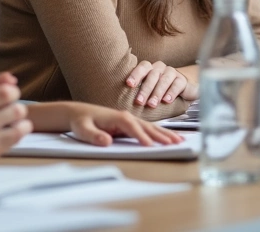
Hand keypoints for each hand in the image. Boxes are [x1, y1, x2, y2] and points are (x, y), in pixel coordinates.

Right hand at [0, 73, 31, 163]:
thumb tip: (12, 78)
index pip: (7, 91)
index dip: (12, 92)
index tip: (6, 97)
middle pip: (17, 108)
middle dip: (15, 107)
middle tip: (6, 111)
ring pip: (22, 123)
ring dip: (19, 120)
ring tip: (9, 121)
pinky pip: (18, 137)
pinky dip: (19, 132)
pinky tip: (9, 131)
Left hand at [61, 103, 184, 145]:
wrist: (78, 113)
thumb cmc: (80, 121)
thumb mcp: (82, 130)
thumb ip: (93, 136)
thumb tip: (106, 141)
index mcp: (118, 117)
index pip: (133, 128)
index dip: (142, 137)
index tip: (151, 147)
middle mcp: (127, 117)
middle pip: (148, 127)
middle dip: (162, 135)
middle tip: (176, 144)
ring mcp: (130, 120)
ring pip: (152, 128)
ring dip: (166, 134)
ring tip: (180, 141)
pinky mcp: (130, 124)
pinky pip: (148, 129)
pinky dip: (160, 133)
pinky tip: (169, 138)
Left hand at [126, 61, 199, 107]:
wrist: (182, 89)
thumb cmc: (160, 91)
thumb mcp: (149, 90)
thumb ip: (138, 92)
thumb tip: (121, 101)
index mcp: (150, 69)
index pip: (143, 67)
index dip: (136, 74)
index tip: (129, 84)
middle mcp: (161, 69)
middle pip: (152, 75)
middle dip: (145, 89)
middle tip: (139, 102)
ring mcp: (172, 73)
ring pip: (164, 80)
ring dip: (157, 92)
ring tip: (152, 104)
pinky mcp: (182, 81)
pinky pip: (177, 84)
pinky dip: (171, 92)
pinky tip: (167, 100)